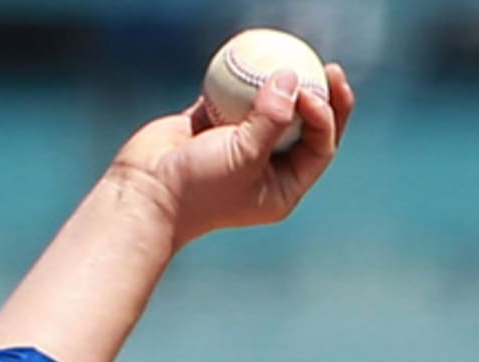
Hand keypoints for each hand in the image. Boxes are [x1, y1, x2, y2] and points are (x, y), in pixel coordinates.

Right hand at [106, 61, 354, 249]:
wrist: (147, 192)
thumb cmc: (200, 186)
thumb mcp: (242, 157)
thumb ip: (270, 120)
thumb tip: (291, 78)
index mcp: (285, 186)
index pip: (320, 149)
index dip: (327, 119)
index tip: (316, 92)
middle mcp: (269, 167)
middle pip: (305, 128)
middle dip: (321, 99)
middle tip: (331, 68)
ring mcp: (241, 145)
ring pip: (272, 109)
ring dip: (284, 84)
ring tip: (295, 56)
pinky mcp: (214, 126)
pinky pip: (234, 95)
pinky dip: (241, 76)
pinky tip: (250, 52)